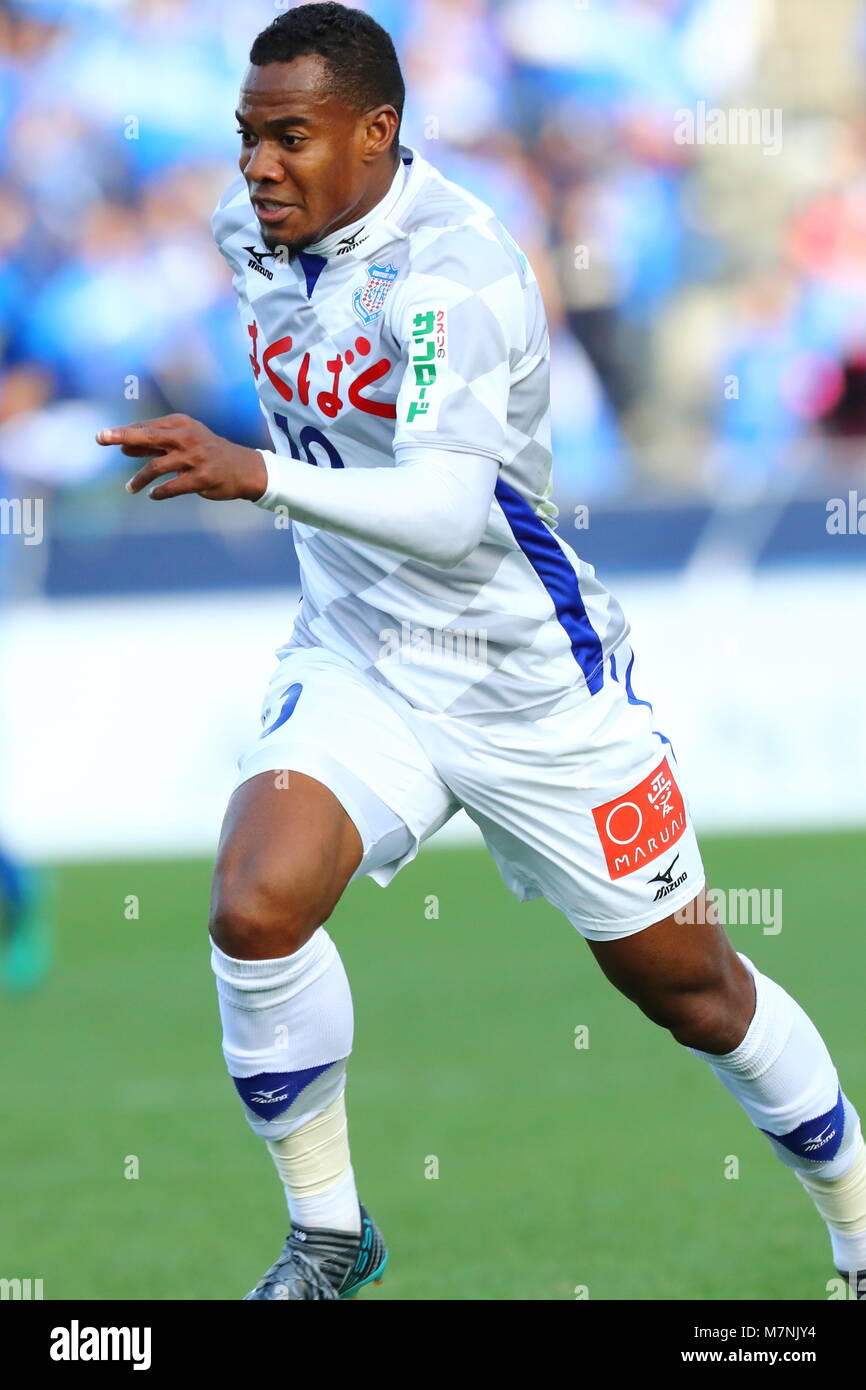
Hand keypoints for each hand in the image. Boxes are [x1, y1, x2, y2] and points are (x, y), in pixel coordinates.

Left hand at [95, 413, 267, 501]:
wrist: (243, 468)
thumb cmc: (206, 453)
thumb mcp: (182, 442)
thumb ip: (154, 444)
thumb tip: (122, 447)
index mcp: (181, 424)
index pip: (147, 427)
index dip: (123, 432)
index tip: (102, 436)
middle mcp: (187, 438)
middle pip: (148, 436)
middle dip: (123, 437)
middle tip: (99, 438)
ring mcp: (194, 458)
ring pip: (156, 467)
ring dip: (139, 479)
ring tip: (130, 488)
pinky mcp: (201, 479)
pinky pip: (172, 487)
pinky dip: (159, 492)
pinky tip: (152, 495)